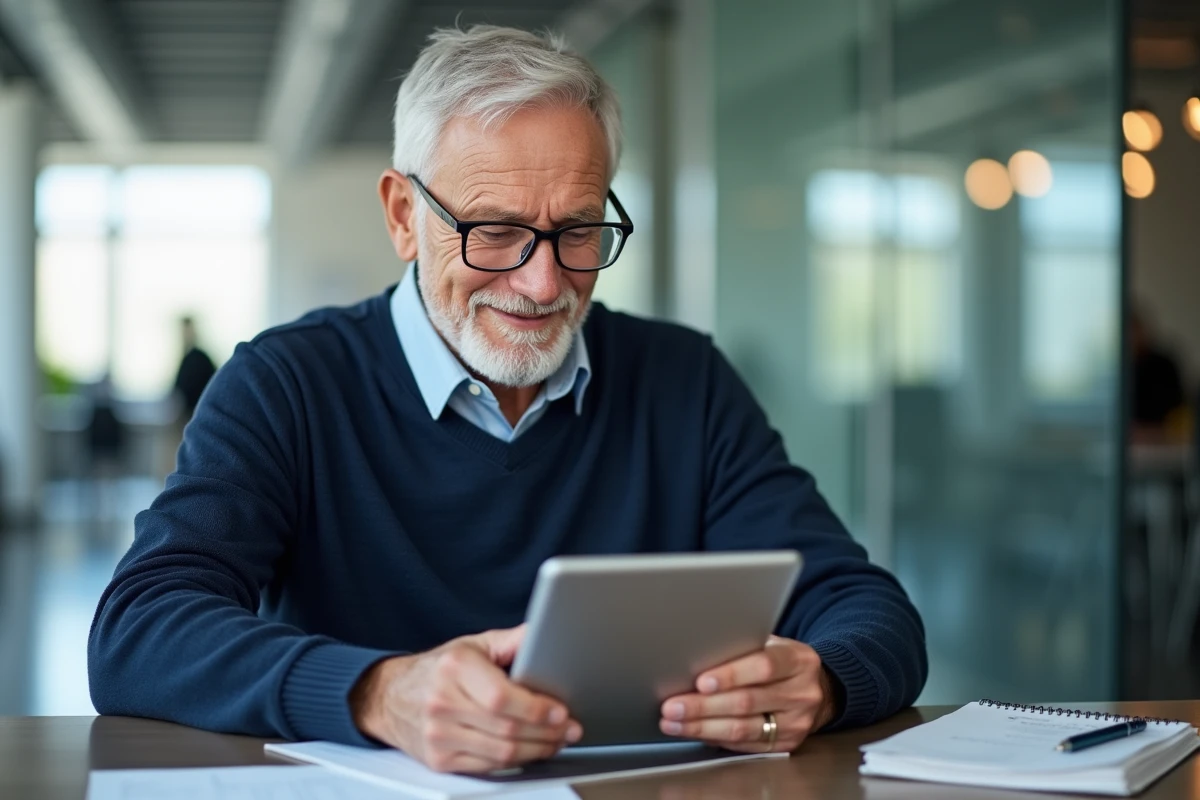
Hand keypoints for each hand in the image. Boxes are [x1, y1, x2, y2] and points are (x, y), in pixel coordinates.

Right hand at [351, 625, 582, 772]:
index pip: (501, 698)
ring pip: (501, 752)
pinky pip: (488, 766)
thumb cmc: (438, 668)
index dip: (536, 709)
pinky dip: (516, 762)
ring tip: (557, 741)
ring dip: (537, 750)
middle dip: (547, 732)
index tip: (561, 712)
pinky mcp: (438, 760)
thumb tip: (546, 634)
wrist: (389, 696)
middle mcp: (442, 702)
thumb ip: (511, 641)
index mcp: (454, 667)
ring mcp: (437, 735)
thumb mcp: (473, 644)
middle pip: (506, 728)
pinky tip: (531, 751)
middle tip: (569, 729)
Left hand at [658, 636, 837, 752]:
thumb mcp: (771, 644)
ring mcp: (796, 722)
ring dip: (702, 726)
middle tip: (672, 706)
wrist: (817, 688)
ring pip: (743, 728)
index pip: (763, 667)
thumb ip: (742, 647)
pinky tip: (693, 732)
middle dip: (704, 705)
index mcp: (798, 660)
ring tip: (673, 722)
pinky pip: (745, 744)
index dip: (730, 674)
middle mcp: (802, 693)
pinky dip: (715, 738)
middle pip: (747, 702)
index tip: (700, 681)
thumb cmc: (781, 661)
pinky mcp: (787, 744)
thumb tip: (694, 654)